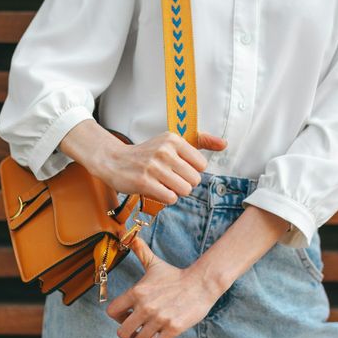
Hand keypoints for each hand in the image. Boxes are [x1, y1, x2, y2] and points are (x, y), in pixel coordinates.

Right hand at [58, 119, 227, 204]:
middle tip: (169, 179)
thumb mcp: (171, 142)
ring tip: (163, 185)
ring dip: (176, 192)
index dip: (191, 171)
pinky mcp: (144, 182)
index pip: (201, 165)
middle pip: (194, 180)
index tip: (177, 169)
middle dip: (185, 184)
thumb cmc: (146, 154)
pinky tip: (156, 190)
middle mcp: (164, 151)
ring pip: (184, 190)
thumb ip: (200, 141)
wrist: (113, 161)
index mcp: (172, 140)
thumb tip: (224, 144)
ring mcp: (153, 167)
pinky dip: (166, 198)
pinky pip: (170, 198)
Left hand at [105, 235, 226, 337]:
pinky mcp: (173, 328)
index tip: (125, 316)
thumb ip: (138, 250)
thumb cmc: (174, 275)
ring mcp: (159, 318)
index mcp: (137, 292)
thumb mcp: (154, 263)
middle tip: (135, 331)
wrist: (201, 283)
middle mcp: (145, 306)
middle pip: (123, 332)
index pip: (112, 312)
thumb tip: (123, 231)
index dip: (116, 317)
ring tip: (149, 334)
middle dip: (128, 334)